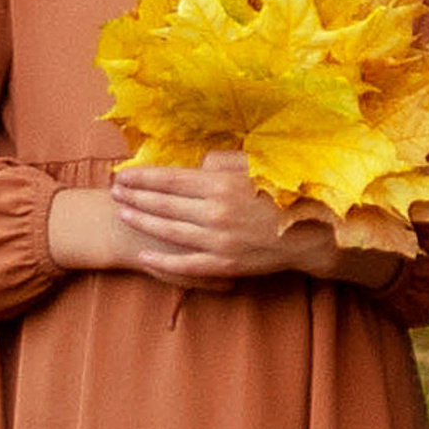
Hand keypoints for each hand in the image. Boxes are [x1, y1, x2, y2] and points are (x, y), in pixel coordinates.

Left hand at [105, 153, 359, 287]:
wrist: (314, 232)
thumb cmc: (287, 192)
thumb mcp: (258, 167)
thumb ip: (224, 164)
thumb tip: (198, 167)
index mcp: (221, 184)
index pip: (169, 179)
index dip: (142, 177)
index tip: (122, 173)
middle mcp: (214, 212)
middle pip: (163, 203)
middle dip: (135, 196)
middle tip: (113, 191)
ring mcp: (217, 241)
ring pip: (169, 230)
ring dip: (142, 221)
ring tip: (122, 213)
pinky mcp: (224, 264)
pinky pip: (186, 263)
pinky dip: (162, 260)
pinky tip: (144, 255)